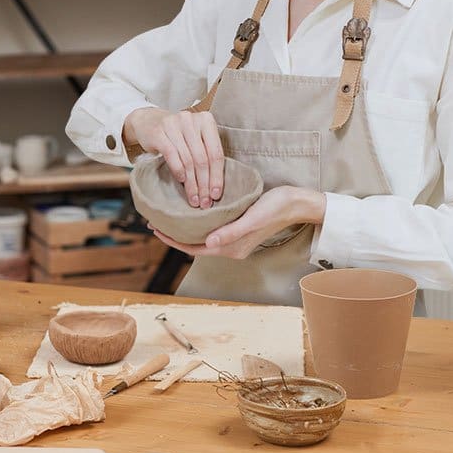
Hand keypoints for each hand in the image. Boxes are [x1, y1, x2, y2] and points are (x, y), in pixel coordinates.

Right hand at [124, 107, 223, 207]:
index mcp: (206, 120)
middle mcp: (191, 119)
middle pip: (202, 158)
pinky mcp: (159, 132)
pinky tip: (181, 181)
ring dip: (191, 183)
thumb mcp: (194, 139)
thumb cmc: (176, 134)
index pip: (216, 153)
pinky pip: (172, 155)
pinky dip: (178, 170)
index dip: (217, 176)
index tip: (216, 194)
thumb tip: (214, 187)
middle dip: (204, 184)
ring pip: (188, 160)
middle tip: (204, 201)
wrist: (148, 121)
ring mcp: (174, 124)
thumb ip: (205, 154)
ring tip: (193, 198)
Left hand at [150, 186, 326, 259]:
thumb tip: (208, 243)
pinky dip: (197, 223)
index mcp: (231, 248)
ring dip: (185, 229)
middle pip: (195, 245)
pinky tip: (191, 211)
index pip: (194, 249)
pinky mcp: (238, 228)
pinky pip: (211, 230)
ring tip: (168, 216)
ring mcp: (235, 238)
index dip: (173, 241)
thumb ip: (232, 232)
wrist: (297, 203)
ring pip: (202, 238)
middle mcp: (231, 247)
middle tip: (156, 221)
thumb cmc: (276, 208)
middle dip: (175, 235)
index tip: (156, 229)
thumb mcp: (253, 218)